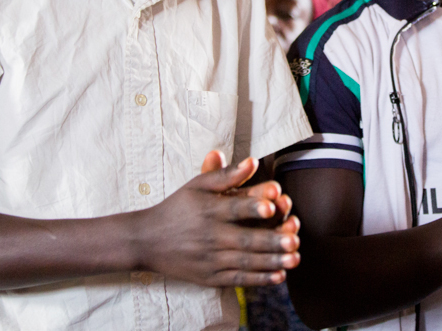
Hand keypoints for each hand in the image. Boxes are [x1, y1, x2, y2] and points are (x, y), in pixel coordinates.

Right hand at [136, 152, 301, 286]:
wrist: (146, 240)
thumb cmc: (177, 207)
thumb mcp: (196, 186)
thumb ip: (225, 175)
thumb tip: (253, 161)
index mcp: (209, 210)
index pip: (234, 208)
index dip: (253, 208)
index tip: (272, 207)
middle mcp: (210, 236)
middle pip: (244, 239)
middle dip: (271, 241)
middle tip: (294, 240)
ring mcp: (210, 259)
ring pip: (245, 262)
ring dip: (272, 262)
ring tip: (294, 259)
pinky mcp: (210, 277)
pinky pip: (238, 279)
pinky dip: (258, 279)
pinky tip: (278, 277)